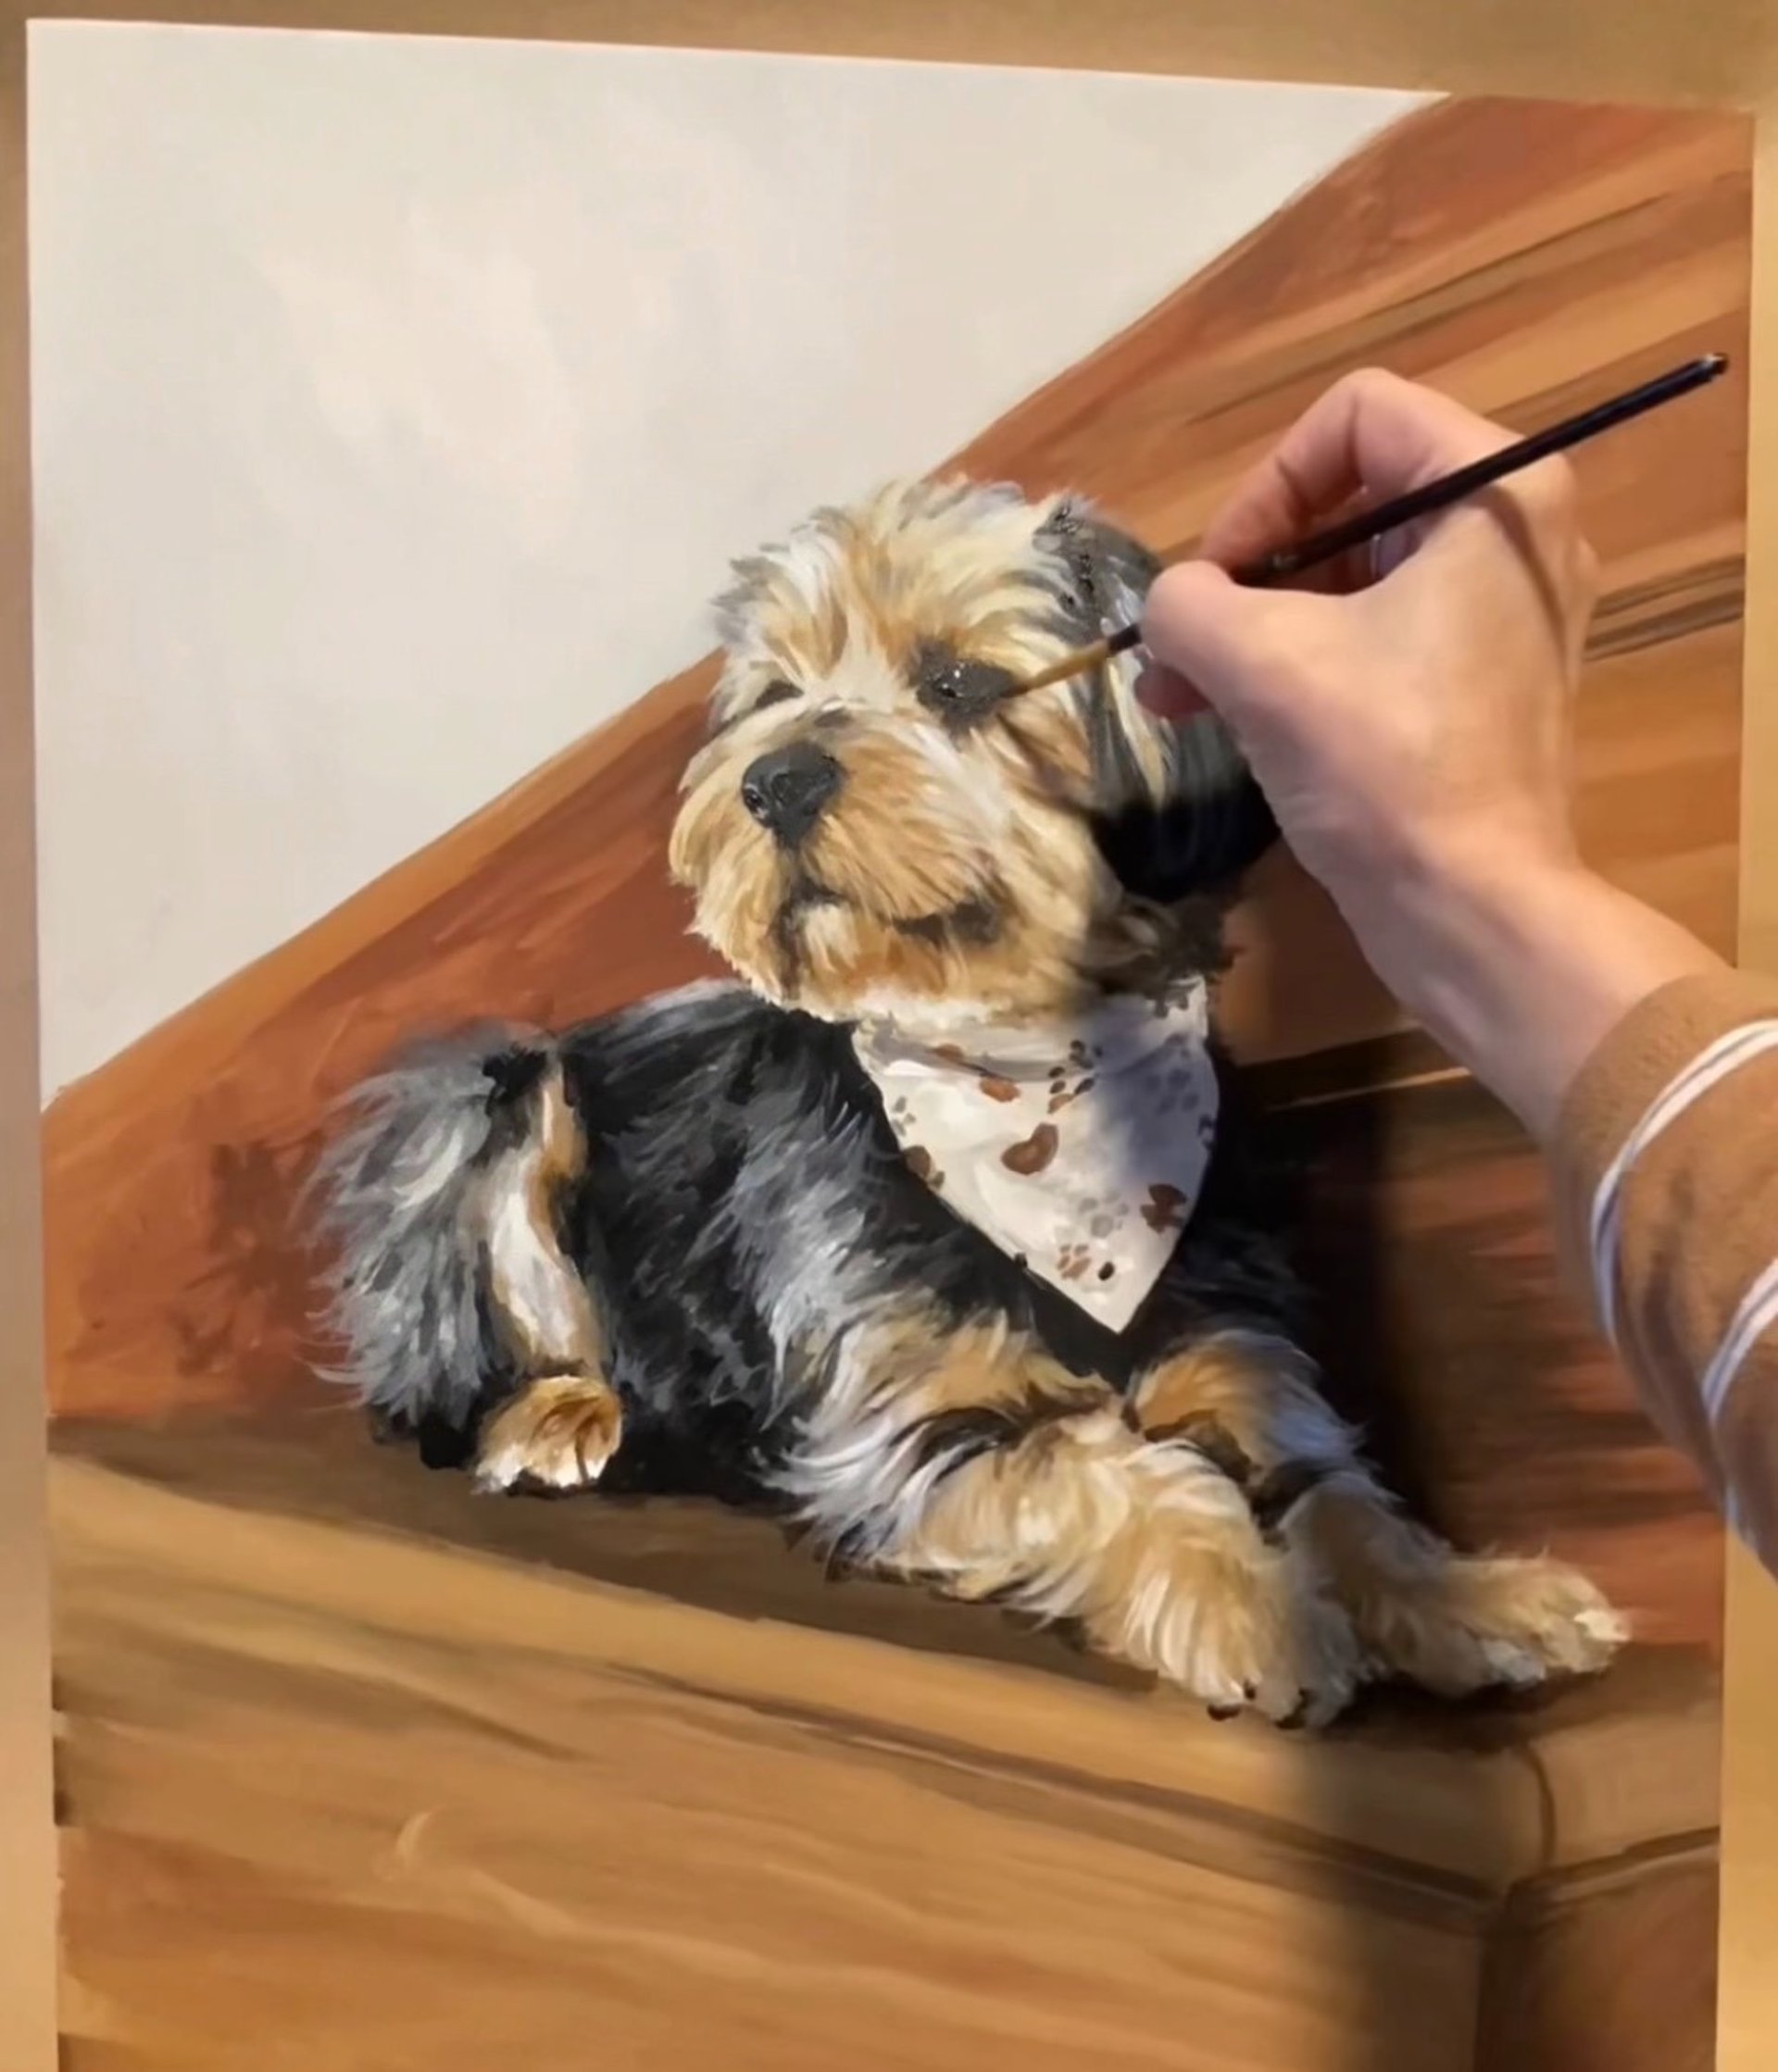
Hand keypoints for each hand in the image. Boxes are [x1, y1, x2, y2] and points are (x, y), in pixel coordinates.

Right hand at [1137, 369, 1721, 1136]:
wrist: (1473, 911)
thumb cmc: (1382, 764)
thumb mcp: (1260, 662)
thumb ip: (1189, 602)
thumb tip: (1172, 609)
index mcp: (1495, 494)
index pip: (1356, 416)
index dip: (1266, 486)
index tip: (1221, 579)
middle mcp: (1518, 539)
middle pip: (1351, 497)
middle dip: (1250, 570)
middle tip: (1183, 645)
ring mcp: (1506, 618)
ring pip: (1356, 576)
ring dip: (1259, 626)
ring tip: (1182, 697)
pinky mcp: (1485, 688)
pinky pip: (1379, 639)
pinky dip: (1304, 666)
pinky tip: (1234, 721)